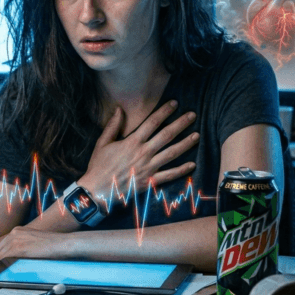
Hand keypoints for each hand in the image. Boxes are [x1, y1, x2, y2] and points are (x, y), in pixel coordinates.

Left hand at [0, 227, 67, 262]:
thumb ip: (23, 247)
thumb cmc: (52, 245)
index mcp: (18, 231)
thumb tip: (12, 258)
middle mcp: (14, 233)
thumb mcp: (33, 242)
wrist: (62, 244)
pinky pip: (5, 258)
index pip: (1, 245)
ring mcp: (16, 239)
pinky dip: (0, 266)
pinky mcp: (19, 247)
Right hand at [79, 102, 198, 203]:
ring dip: (186, 144)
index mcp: (132, 142)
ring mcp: (149, 168)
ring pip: (172, 153)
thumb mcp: (102, 143)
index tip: (175, 103)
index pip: (152, 122)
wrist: (97, 190)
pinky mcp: (150, 181)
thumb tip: (119, 109)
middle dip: (181, 124)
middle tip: (193, 115)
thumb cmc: (98, 166)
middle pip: (167, 135)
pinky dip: (181, 170)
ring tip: (197, 136)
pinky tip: (192, 165)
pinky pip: (169, 175)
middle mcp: (143, 153)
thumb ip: (112, 126)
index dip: (164, 111)